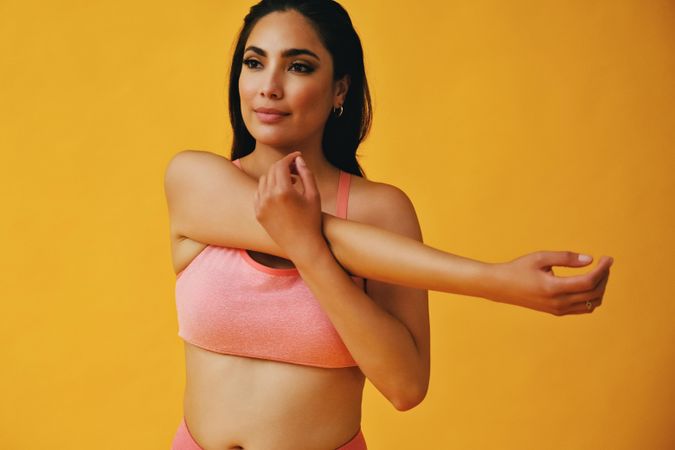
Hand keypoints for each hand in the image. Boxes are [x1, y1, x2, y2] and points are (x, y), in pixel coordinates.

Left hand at [253, 151, 327, 263]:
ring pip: (264, 180)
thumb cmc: (312, 220)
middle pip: (272, 171)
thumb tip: (299, 159)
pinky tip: (280, 193)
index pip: (282, 165)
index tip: (298, 157)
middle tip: (296, 169)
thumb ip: (306, 174)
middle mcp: (268, 197)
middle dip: (284, 166)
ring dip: (276, 177)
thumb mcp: (313, 195)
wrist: (302, 246)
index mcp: (283, 191)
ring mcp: (261, 206)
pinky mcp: (258, 213)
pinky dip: (267, 188)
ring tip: (290, 183)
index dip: (290, 158)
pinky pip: (258, 193)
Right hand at [489, 251, 613, 314]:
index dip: (602, 269)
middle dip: (604, 277)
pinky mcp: (557, 312)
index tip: (608, 258)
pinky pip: (583, 308)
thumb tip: (590, 259)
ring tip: (598, 272)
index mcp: (553, 288)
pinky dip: (592, 297)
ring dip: (600, 288)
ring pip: (591, 303)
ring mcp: (558, 310)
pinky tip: (589, 283)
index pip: (588, 282)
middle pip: (594, 293)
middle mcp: (558, 303)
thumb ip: (566, 258)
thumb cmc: (519, 268)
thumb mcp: (540, 257)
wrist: (501, 287)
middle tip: (605, 263)